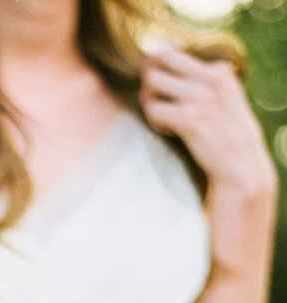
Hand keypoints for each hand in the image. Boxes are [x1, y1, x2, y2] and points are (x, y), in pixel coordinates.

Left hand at [140, 42, 276, 197]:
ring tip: (160, 115)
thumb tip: (173, 65)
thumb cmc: (229, 133)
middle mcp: (209, 79)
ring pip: (151, 82)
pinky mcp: (188, 120)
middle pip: (159, 59)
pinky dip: (153, 120)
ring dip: (148, 99)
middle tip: (153, 96)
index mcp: (219, 70)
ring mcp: (198, 98)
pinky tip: (165, 129)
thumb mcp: (227, 96)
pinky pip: (153, 109)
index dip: (159, 68)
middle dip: (148, 76)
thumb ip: (207, 79)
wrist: (240, 164)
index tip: (163, 87)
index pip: (173, 52)